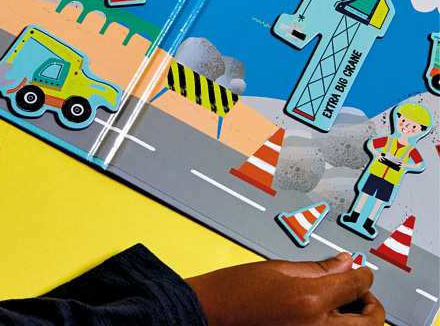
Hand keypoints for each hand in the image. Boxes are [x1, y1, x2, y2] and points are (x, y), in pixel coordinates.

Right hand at [186, 252, 384, 325]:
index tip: (360, 268)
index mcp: (311, 299)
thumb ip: (316, 268)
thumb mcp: (276, 268)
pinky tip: (323, 315)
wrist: (210, 316)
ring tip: (342, 304)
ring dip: (357, 319)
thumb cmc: (234, 291)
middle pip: (370, 321)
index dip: (363, 273)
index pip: (357, 285)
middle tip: (359, 291)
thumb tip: (343, 262)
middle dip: (371, 304)